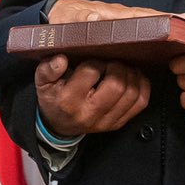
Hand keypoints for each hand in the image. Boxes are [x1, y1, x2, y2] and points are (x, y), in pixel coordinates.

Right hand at [35, 57, 149, 138]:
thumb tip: (61, 59)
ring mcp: (107, 121)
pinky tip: (133, 77)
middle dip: (117, 67)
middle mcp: (90, 114)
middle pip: (117, 85)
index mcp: (69, 101)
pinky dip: (142, 85)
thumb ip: (48, 69)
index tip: (92, 61)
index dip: (95, 61)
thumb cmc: (54, 98)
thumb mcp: (42, 83)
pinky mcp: (118, 123)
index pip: (91, 72)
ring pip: (132, 92)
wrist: (59, 125)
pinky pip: (141, 103)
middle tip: (110, 63)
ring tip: (121, 68)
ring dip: (131, 75)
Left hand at [46, 0, 180, 24]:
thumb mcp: (66, 21)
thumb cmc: (63, 18)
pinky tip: (166, 33)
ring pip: (146, 20)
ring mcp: (120, 19)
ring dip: (165, 22)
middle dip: (169, 19)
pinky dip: (154, 26)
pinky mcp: (118, 25)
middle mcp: (119, 14)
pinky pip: (139, 25)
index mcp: (110, 14)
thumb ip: (79, 20)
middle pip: (148, 16)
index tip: (177, 19)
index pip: (138, 16)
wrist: (56, 13)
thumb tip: (96, 17)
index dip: (157, 19)